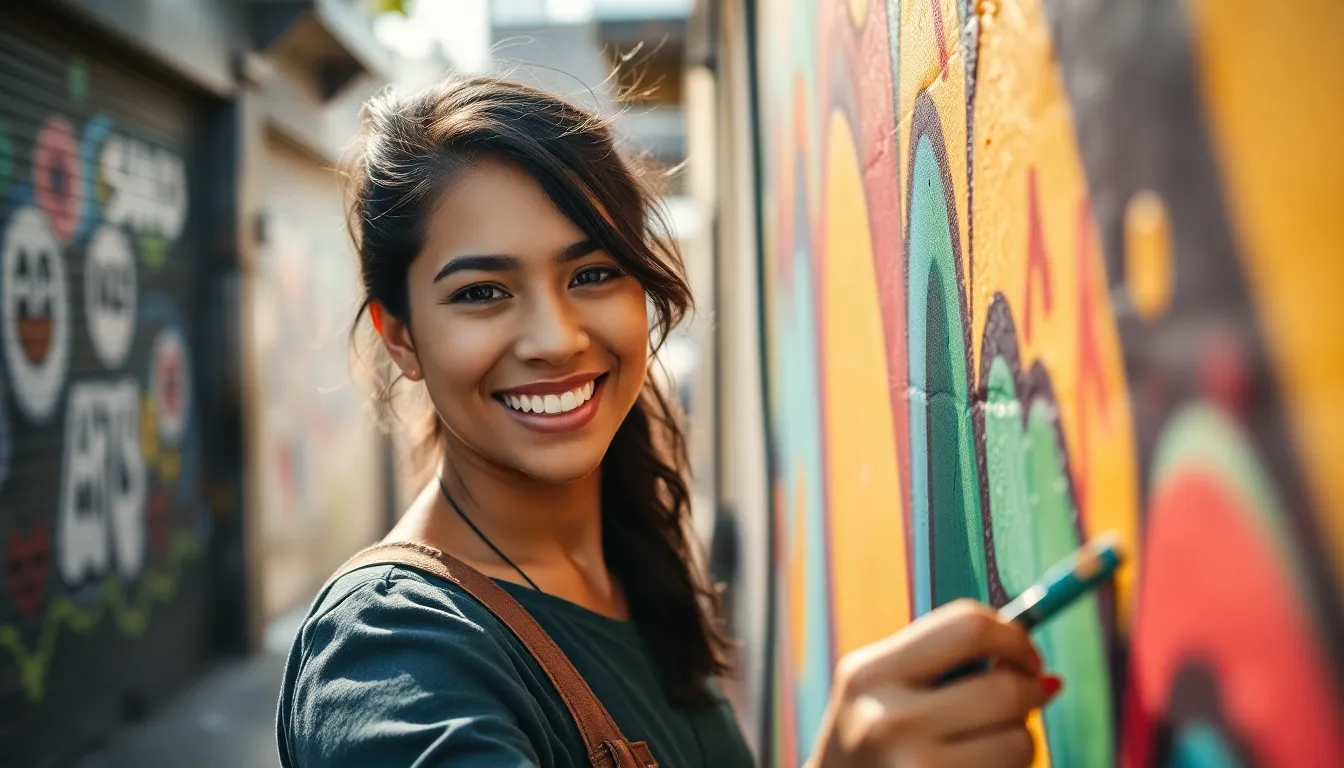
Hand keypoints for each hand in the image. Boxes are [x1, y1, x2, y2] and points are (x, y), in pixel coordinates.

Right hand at [807, 599, 1061, 767]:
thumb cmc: (870, 738)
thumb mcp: (882, 687)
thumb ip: (946, 663)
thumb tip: (1049, 678)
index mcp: (871, 673)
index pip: (968, 628)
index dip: (1013, 637)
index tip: (1024, 656)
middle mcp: (887, 721)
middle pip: (1005, 689)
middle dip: (1029, 691)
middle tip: (1025, 698)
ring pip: (1018, 742)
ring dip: (1018, 739)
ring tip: (986, 743)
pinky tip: (974, 767)